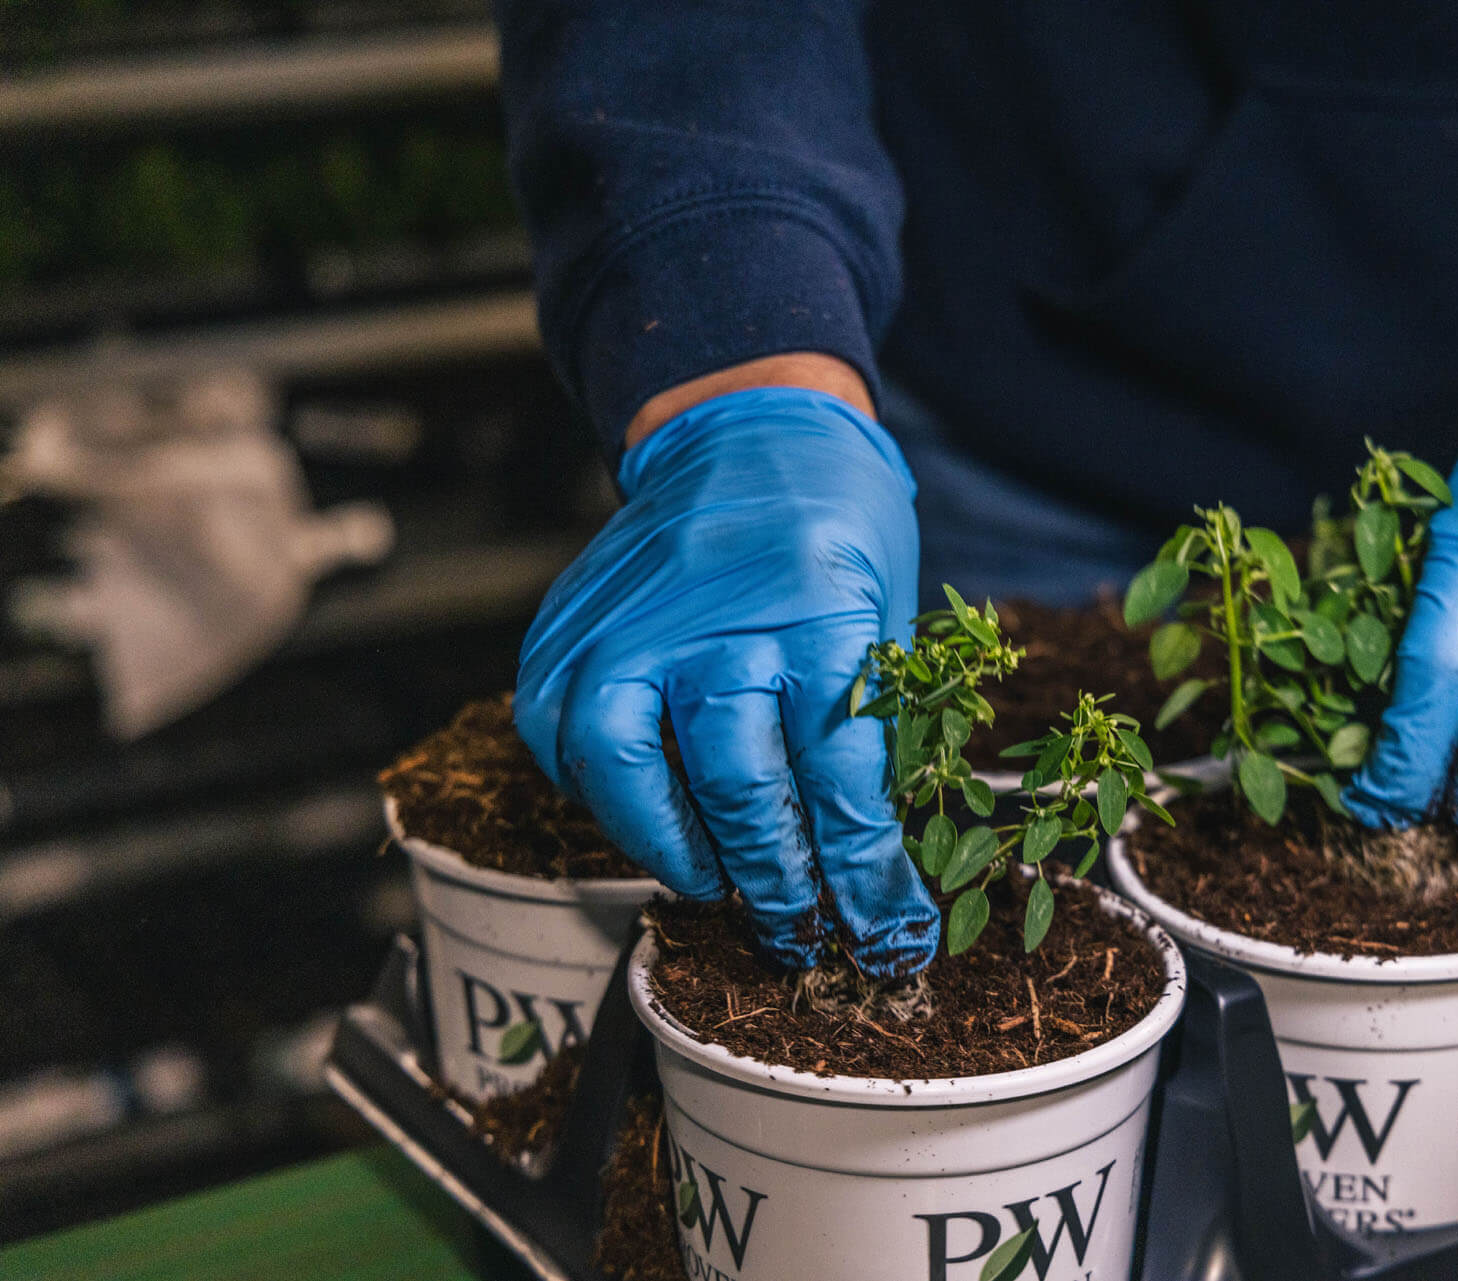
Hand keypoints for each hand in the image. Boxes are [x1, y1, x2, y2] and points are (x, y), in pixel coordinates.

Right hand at [515, 387, 936, 975]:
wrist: (748, 430)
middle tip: (798, 928)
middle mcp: (714, 618)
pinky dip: (603, 796)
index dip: (863, 876)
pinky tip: (651, 816)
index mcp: (818, 612)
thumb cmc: (837, 532)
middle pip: (735, 784)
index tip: (887, 934)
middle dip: (775, 880)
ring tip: (716, 882)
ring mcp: (627, 621)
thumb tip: (873, 868)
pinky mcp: (567, 628)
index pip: (839, 778)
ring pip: (624, 770)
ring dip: (674, 848)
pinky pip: (563, 739)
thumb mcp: (888, 618)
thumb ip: (871, 733)